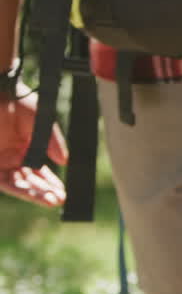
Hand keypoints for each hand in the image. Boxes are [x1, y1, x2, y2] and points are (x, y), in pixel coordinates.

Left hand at [0, 81, 66, 207]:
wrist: (0, 92)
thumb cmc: (17, 102)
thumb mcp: (41, 122)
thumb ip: (52, 142)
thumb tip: (64, 162)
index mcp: (24, 147)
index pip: (38, 171)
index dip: (50, 183)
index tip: (62, 193)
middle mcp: (11, 157)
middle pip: (28, 181)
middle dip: (43, 192)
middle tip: (58, 200)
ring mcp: (0, 160)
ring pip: (17, 184)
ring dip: (33, 194)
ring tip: (50, 200)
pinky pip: (3, 181)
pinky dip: (18, 188)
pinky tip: (32, 193)